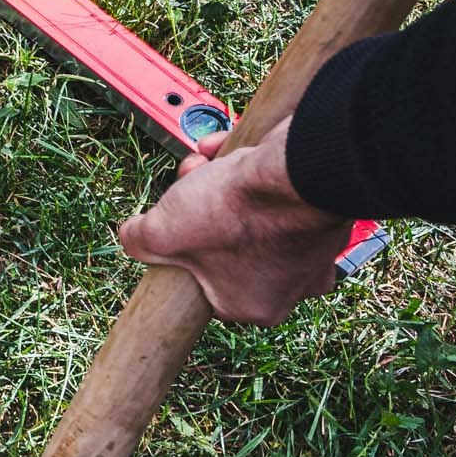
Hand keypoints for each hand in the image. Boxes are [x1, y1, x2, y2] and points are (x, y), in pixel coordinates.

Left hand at [115, 129, 356, 324]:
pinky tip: (228, 150)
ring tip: (206, 163)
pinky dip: (249, 170)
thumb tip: (132, 237)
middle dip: (198, 208)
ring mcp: (311, 248)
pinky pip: (274, 193)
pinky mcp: (323, 211)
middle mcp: (291, 284)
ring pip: (248, 216)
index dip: (182, 250)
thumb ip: (138, 241)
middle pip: (222, 244)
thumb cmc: (238, 211)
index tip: (174, 226)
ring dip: (218, 183)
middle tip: (189, 184)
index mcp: (255, 306)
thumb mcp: (161, 232)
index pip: (205, 287)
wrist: (299, 166)